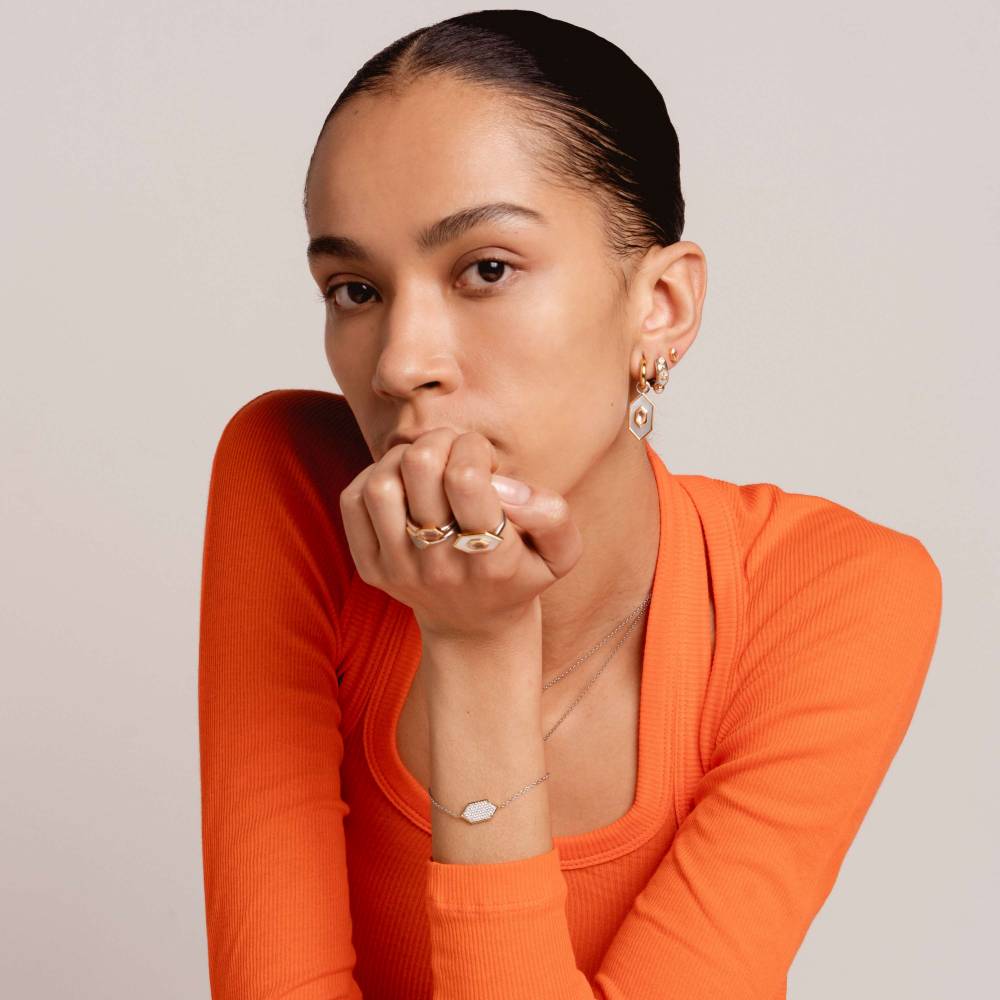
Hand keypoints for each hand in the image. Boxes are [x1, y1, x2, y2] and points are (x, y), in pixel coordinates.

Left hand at [339, 427, 582, 640]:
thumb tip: (506, 487)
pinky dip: (373, 476)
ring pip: (381, 483)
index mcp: (491, 560)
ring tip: (426, 466)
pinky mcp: (371, 568)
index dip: (473, 448)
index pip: (465, 479)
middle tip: (453, 451)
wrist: (474, 628)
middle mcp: (441, 566)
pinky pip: (352, 502)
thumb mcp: (560, 553)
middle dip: (439, 441)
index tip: (484, 459)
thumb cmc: (520, 573)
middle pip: (419, 467)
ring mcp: (400, 569)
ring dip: (403, 457)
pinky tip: (402, 485)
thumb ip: (552, 515)